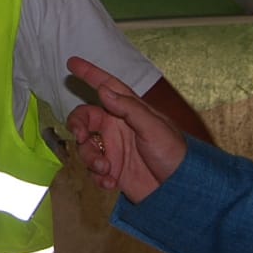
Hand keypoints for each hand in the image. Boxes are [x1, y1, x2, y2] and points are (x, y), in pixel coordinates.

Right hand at [65, 56, 186, 201]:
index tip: (72, 62)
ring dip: (90, 157)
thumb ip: (128, 108)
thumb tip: (103, 90)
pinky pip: (92, 170)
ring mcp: (113, 149)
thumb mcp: (154, 127)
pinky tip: (111, 182)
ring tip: (106, 169)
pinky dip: (97, 177)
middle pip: (85, 118)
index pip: (106, 86)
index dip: (90, 74)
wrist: (179, 189)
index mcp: (129, 111)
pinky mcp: (111, 170)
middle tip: (81, 137)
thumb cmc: (173, 153)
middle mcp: (117, 127)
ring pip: (85, 146)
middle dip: (78, 126)